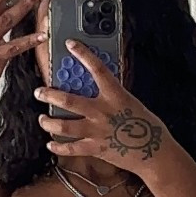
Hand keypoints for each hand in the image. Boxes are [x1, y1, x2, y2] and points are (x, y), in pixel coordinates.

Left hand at [35, 41, 172, 177]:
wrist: (156, 153)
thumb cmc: (147, 127)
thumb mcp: (131, 103)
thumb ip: (113, 96)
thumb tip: (98, 89)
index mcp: (115, 95)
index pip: (97, 69)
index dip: (83, 54)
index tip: (70, 44)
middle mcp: (102, 112)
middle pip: (68, 101)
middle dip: (50, 95)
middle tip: (39, 92)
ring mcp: (97, 131)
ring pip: (64, 126)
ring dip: (48, 122)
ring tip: (42, 119)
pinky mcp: (95, 149)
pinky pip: (71, 148)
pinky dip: (58, 147)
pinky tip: (51, 144)